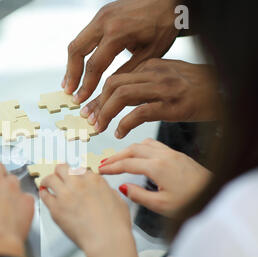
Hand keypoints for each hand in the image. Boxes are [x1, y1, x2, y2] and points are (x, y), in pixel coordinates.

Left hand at [40, 165, 145, 256]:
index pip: (80, 169)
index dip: (76, 174)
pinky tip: (44, 194)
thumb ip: (108, 192)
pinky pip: (44, 195)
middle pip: (62, 168)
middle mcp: (78, 184)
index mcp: (94, 180)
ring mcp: (65, 195)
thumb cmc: (114, 226)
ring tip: (47, 183)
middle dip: (60, 171)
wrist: (106, 240)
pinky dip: (44, 193)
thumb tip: (104, 192)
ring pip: (50, 178)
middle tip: (58, 175)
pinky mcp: (56, 208)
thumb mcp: (119, 201)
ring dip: (48, 180)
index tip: (75, 177)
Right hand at [63, 0, 178, 102]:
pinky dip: (80, 52)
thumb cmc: (165, 25)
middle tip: (69, 92)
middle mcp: (104, 21)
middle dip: (71, 74)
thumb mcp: (150, 54)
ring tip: (70, 82)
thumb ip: (126, 72)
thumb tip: (107, 91)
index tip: (81, 99)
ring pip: (77, 42)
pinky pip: (85, 35)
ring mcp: (101, 15)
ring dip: (72, 64)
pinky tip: (81, 65)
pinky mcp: (102, 14)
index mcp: (117, 33)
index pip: (94, 65)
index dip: (86, 85)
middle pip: (76, 51)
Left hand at [81, 59, 221, 136]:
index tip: (90, 108)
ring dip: (106, 113)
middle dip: (97, 103)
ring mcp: (163, 89)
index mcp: (151, 65)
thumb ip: (146, 82)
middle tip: (90, 119)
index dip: (99, 95)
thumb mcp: (168, 76)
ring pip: (122, 96)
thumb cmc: (196, 87)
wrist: (225, 90)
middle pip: (113, 84)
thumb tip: (121, 95)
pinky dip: (124, 124)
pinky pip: (139, 113)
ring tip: (99, 127)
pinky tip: (119, 133)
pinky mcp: (172, 105)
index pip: (116, 78)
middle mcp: (154, 73)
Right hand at [99, 139, 211, 214]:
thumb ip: (139, 195)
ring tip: (118, 158)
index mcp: (158, 167)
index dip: (111, 167)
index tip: (101, 170)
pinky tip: (139, 154)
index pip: (127, 164)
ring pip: (143, 144)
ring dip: (127, 149)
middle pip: (132, 149)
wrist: (216, 194)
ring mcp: (172, 153)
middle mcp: (164, 156)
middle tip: (104, 163)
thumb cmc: (194, 201)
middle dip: (115, 156)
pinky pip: (154, 144)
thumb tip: (123, 188)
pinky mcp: (178, 155)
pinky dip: (140, 147)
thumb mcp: (162, 205)